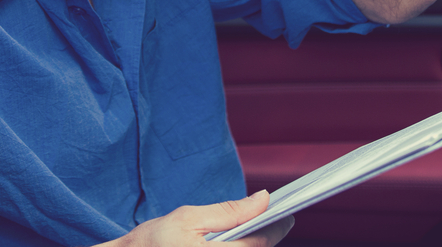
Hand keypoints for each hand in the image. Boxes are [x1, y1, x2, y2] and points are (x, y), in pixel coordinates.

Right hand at [113, 190, 293, 246]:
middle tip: (276, 217)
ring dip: (254, 245)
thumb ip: (229, 211)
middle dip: (267, 237)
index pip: (258, 244)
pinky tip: (239, 240)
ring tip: (259, 227)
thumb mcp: (188, 218)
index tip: (288, 213)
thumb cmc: (152, 242)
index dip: (277, 228)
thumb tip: (263, 199)